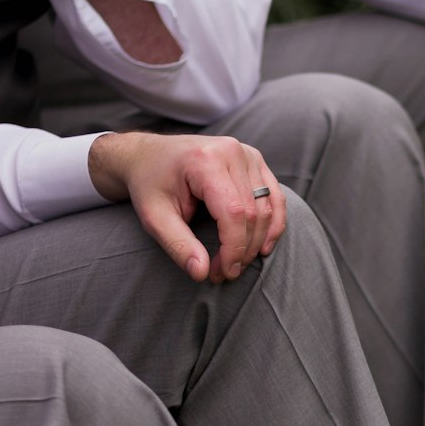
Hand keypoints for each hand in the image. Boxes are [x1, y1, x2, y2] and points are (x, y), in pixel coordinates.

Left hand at [88, 132, 286, 282]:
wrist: (149, 155)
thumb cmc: (150, 184)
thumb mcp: (153, 217)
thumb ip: (178, 245)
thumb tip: (202, 273)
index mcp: (205, 160)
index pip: (233, 213)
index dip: (233, 249)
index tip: (223, 273)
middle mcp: (231, 151)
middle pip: (253, 213)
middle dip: (243, 250)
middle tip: (225, 272)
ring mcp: (247, 153)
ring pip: (268, 207)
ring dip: (258, 241)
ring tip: (239, 262)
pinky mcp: (255, 160)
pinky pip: (275, 196)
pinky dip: (274, 224)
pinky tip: (262, 246)